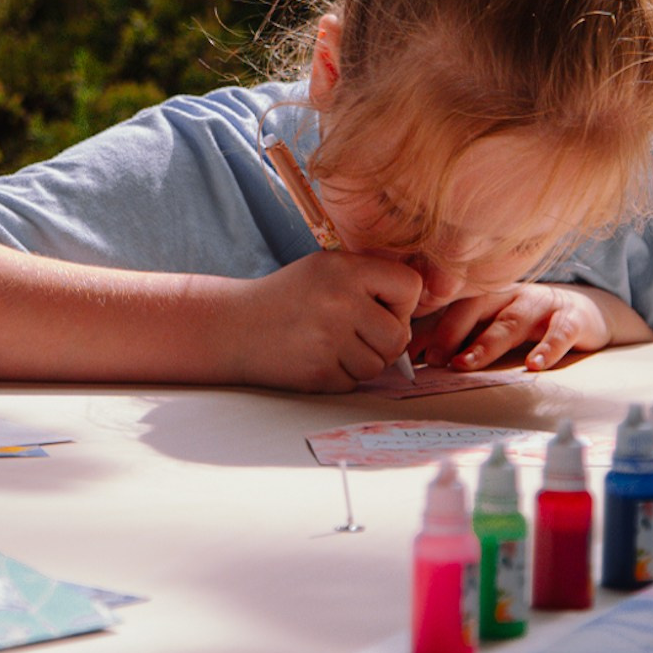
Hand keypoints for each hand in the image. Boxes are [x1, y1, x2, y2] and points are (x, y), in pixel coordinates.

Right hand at [232, 250, 422, 392]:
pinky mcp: (319, 372)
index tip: (380, 307)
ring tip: (330, 344)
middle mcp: (340, 302)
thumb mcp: (325, 269)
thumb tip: (419, 308)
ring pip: (378, 365)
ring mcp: (329, 339)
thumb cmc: (286, 297)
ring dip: (361, 362)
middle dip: (384, 342)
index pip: (410, 288)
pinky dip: (340, 376)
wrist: (233, 326)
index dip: (402, 303)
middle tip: (356, 334)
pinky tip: (315, 358)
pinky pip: (354, 383)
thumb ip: (369, 281)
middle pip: (399, 336)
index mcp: (345, 270)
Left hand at [416, 282, 621, 372]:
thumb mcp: (492, 324)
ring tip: (467, 363)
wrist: (585, 312)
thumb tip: (412, 356)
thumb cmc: (527, 321)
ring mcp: (540, 304)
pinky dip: (547, 348)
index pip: (451, 306)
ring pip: (510, 321)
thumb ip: (457, 336)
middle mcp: (509, 294)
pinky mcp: (572, 317)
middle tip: (434, 359)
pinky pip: (559, 331)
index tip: (409, 353)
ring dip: (487, 343)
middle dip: (451, 333)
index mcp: (485, 294)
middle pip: (475, 308)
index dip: (429, 327)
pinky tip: (534, 365)